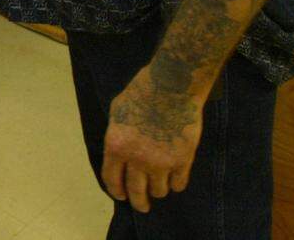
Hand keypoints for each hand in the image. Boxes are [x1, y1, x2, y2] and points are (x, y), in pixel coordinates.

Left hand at [101, 65, 203, 212]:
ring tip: (159, 185)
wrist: (171, 86)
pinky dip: (176, 183)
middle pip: (136, 192)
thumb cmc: (141, 92)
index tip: (121, 196)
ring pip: (159, 191)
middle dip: (139, 202)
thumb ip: (117, 134)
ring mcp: (161, 162)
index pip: (111, 178)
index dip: (116, 190)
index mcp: (116, 145)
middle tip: (143, 206)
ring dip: (158, 190)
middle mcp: (137, 158)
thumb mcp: (117, 111)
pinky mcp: (182, 161)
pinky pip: (179, 183)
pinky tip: (175, 179)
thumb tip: (119, 150)